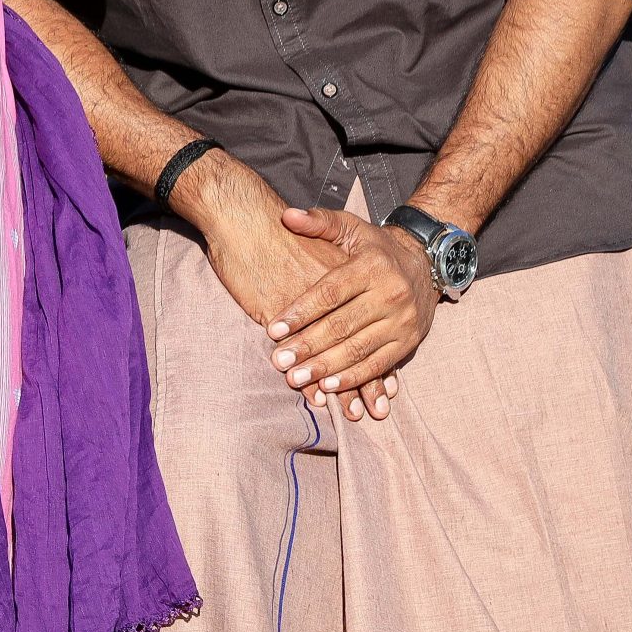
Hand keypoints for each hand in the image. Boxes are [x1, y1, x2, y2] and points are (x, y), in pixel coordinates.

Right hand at [178, 157, 361, 400]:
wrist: (244, 216)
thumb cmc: (282, 231)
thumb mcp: (326, 237)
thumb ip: (342, 275)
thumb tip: (352, 308)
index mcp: (350, 277)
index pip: (368, 327)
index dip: (375, 359)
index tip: (387, 387)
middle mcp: (335, 296)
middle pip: (354, 344)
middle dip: (362, 381)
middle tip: (369, 412)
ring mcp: (304, 307)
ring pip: (332, 352)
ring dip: (341, 386)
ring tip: (352, 415)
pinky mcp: (276, 313)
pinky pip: (302, 354)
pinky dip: (311, 376)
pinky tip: (318, 398)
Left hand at [266, 210, 438, 422]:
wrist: (425, 262)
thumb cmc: (376, 247)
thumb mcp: (351, 227)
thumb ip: (319, 222)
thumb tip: (286, 216)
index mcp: (372, 266)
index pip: (331, 292)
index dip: (301, 312)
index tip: (274, 329)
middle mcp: (391, 293)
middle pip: (343, 325)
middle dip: (308, 346)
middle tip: (279, 361)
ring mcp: (402, 320)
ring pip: (359, 349)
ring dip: (326, 367)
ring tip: (297, 378)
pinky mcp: (410, 341)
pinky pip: (379, 364)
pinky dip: (354, 378)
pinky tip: (329, 387)